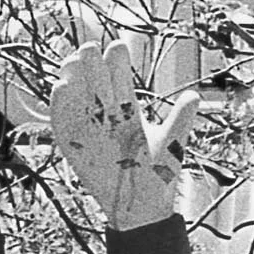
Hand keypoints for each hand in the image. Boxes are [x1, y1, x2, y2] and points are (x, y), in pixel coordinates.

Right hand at [49, 39, 200, 230]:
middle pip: (96, 80)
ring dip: (72, 78)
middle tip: (90, 48)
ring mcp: (88, 127)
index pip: (121, 78)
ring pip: (76, 95)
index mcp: (129, 109)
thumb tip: (194, 96)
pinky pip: (62, 120)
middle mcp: (107, 114)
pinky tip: (61, 87)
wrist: (140, 206)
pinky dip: (59, 105)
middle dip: (92, 63)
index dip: (118, 62)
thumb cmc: (158, 174)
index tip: (118, 46)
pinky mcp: (73, 143)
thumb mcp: (171, 145)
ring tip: (73, 63)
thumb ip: (180, 120)